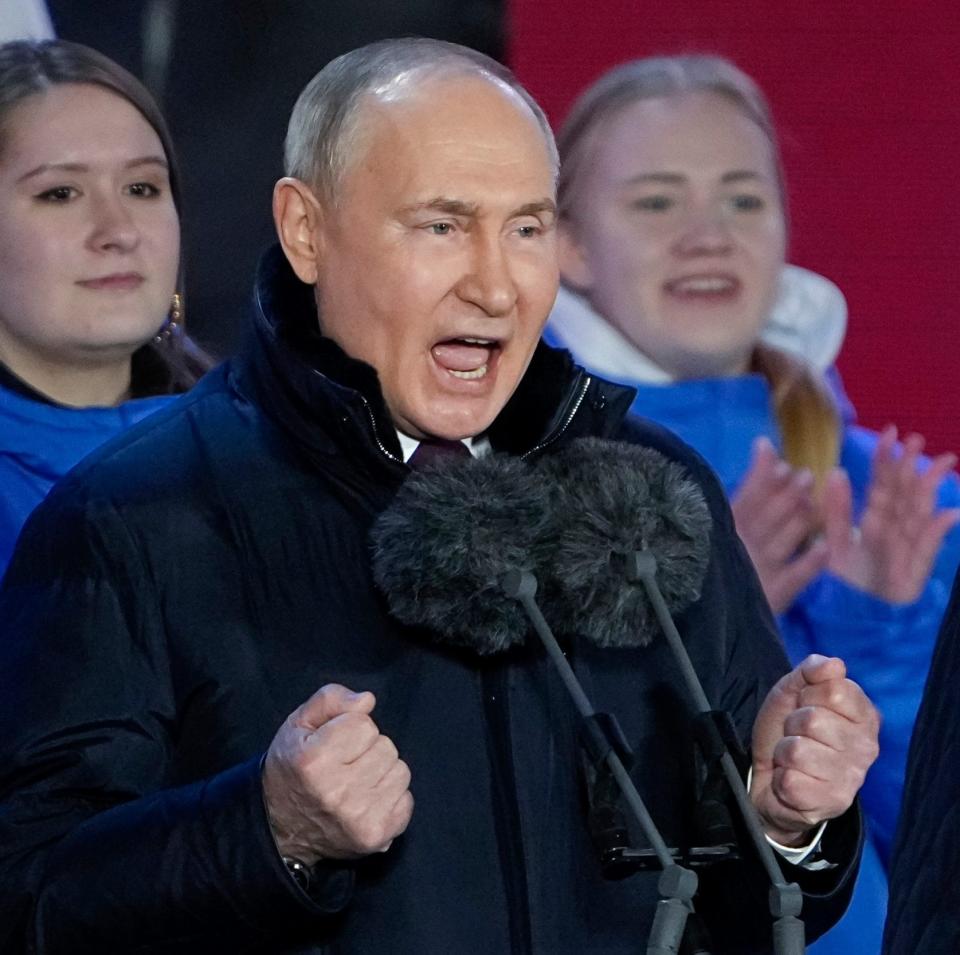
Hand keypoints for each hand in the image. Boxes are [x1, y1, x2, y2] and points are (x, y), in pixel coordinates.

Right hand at [262, 684, 413, 864]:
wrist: (281, 828)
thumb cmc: (293, 769)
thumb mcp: (298, 724)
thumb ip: (331, 700)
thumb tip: (367, 700)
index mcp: (314, 761)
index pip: (364, 724)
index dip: (351, 728)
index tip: (335, 743)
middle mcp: (337, 792)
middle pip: (386, 747)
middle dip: (369, 750)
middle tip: (345, 765)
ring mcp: (358, 818)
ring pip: (401, 771)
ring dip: (382, 773)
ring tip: (356, 783)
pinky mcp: (375, 837)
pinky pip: (407, 800)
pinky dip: (391, 798)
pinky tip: (367, 801)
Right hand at [731, 437, 829, 613]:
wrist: (716, 617)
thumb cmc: (733, 554)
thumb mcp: (736, 516)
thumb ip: (753, 483)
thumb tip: (764, 442)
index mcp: (727, 527)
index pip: (747, 500)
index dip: (765, 483)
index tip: (783, 468)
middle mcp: (741, 546)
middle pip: (767, 517)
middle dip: (787, 496)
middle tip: (806, 479)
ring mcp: (758, 571)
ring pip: (782, 540)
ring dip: (799, 520)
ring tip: (814, 502)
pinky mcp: (774, 595)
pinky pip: (795, 577)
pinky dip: (809, 562)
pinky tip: (824, 547)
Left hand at [750, 655, 878, 845]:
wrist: (771, 779)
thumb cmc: (788, 731)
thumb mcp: (793, 693)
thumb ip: (812, 671)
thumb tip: (835, 664)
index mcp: (865, 716)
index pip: (834, 690)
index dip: (806, 695)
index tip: (804, 706)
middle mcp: (867, 748)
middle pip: (813, 720)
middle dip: (792, 725)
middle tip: (796, 736)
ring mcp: (851, 779)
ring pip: (798, 750)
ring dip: (784, 752)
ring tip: (792, 759)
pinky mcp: (831, 804)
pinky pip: (791, 780)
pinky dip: (782, 778)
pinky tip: (792, 780)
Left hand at [823, 426, 959, 602]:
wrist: (853, 616)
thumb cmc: (845, 579)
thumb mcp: (834, 542)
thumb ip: (837, 510)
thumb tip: (836, 472)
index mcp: (874, 518)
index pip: (881, 483)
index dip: (886, 459)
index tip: (891, 432)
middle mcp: (894, 527)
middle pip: (904, 492)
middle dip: (911, 465)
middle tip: (916, 439)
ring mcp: (908, 545)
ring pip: (920, 512)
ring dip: (930, 488)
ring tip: (943, 462)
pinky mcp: (916, 568)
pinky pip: (927, 547)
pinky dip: (938, 531)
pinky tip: (950, 513)